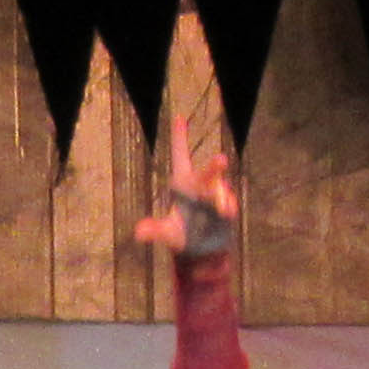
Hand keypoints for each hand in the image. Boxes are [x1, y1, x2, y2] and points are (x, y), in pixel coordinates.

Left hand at [134, 123, 237, 258]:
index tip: (179, 117)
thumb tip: (139, 233)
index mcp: (183, 182)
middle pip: (208, 171)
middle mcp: (200, 184)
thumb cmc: (180, 236)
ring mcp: (215, 194)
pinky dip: (228, 208)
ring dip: (222, 199)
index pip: (181, 155)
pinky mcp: (227, 204)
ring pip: (220, 190)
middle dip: (215, 166)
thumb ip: (154, 230)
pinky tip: (225, 216)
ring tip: (222, 213)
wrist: (201, 251)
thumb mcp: (166, 233)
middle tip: (222, 160)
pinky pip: (229, 202)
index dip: (180, 137)